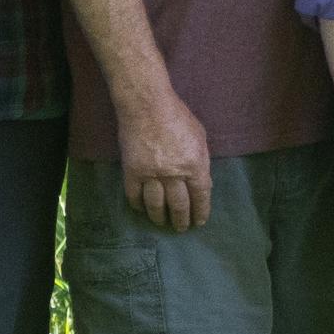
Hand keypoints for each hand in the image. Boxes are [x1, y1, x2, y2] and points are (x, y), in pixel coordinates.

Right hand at [118, 84, 214, 232]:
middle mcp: (174, 174)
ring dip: (160, 217)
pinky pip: (134, 196)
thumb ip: (200, 161)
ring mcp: (152, 175)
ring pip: (156, 205)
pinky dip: (138, 205)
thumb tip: (200, 182)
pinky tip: (141, 209)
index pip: (200, 196)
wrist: (146, 106)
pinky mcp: (132, 172)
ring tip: (162, 223)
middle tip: (181, 228)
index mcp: (195, 165)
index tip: (199, 221)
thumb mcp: (200, 137)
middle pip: (179, 205)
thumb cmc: (178, 116)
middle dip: (181, 220)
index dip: (200, 212)